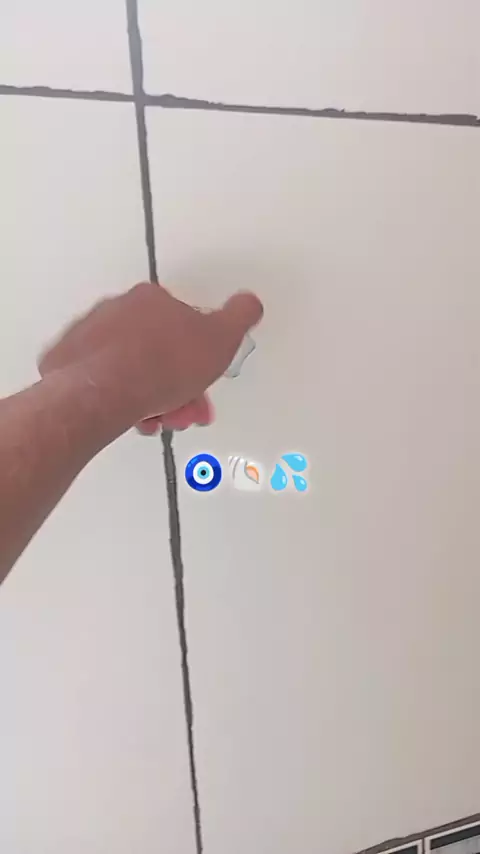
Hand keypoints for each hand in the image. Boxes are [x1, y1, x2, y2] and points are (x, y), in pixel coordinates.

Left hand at [38, 282, 262, 433]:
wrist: (104, 392)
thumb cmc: (162, 365)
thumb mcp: (221, 339)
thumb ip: (239, 317)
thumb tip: (249, 303)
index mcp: (152, 300)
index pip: (181, 327)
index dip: (196, 360)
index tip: (201, 386)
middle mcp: (117, 311)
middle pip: (154, 352)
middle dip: (174, 386)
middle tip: (181, 412)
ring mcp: (88, 336)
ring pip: (128, 370)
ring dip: (149, 397)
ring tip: (155, 421)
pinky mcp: (67, 363)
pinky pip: (100, 382)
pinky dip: (117, 399)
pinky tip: (129, 416)